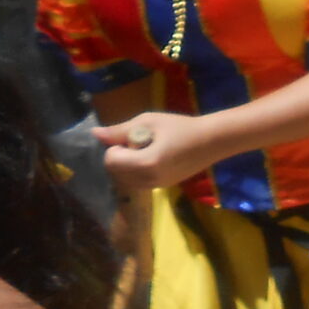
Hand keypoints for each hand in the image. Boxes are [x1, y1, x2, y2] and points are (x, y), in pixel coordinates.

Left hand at [97, 113, 215, 194]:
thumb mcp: (149, 121)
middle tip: (138, 144)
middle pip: (115, 173)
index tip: (132, 137)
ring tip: (146, 151)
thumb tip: (95, 133)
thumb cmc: (181, 127)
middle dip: (119, 158)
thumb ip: (120, 130)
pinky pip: (138, 183)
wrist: (213, 141)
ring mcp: (157, 186)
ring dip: (127, 166)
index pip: (111, 160)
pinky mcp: (163, 187)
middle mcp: (149, 180)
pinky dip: (137, 172)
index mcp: (145, 163)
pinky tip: (154, 159)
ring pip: (125, 180)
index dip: (116, 146)